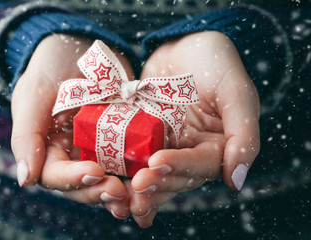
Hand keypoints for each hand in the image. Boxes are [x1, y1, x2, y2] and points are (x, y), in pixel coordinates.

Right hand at [11, 34, 134, 218]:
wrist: (83, 45)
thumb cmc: (52, 67)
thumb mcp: (34, 95)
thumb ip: (26, 136)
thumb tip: (25, 181)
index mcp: (49, 149)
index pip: (56, 175)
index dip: (73, 179)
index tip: (94, 173)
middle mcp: (74, 155)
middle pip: (83, 185)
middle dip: (99, 191)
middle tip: (118, 192)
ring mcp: (100, 149)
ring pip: (108, 179)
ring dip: (122, 191)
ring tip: (137, 195)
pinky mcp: (123, 139)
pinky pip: (130, 161)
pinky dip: (139, 172)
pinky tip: (152, 175)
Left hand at [130, 31, 259, 227]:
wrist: (182, 45)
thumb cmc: (214, 61)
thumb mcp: (235, 90)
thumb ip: (243, 133)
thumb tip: (236, 181)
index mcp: (218, 145)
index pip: (202, 164)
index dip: (181, 166)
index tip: (157, 162)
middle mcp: (192, 151)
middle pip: (176, 177)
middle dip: (157, 184)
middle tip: (135, 188)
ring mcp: (167, 146)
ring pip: (154, 175)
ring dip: (139, 189)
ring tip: (121, 197)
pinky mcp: (144, 138)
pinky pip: (134, 158)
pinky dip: (123, 173)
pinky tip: (109, 186)